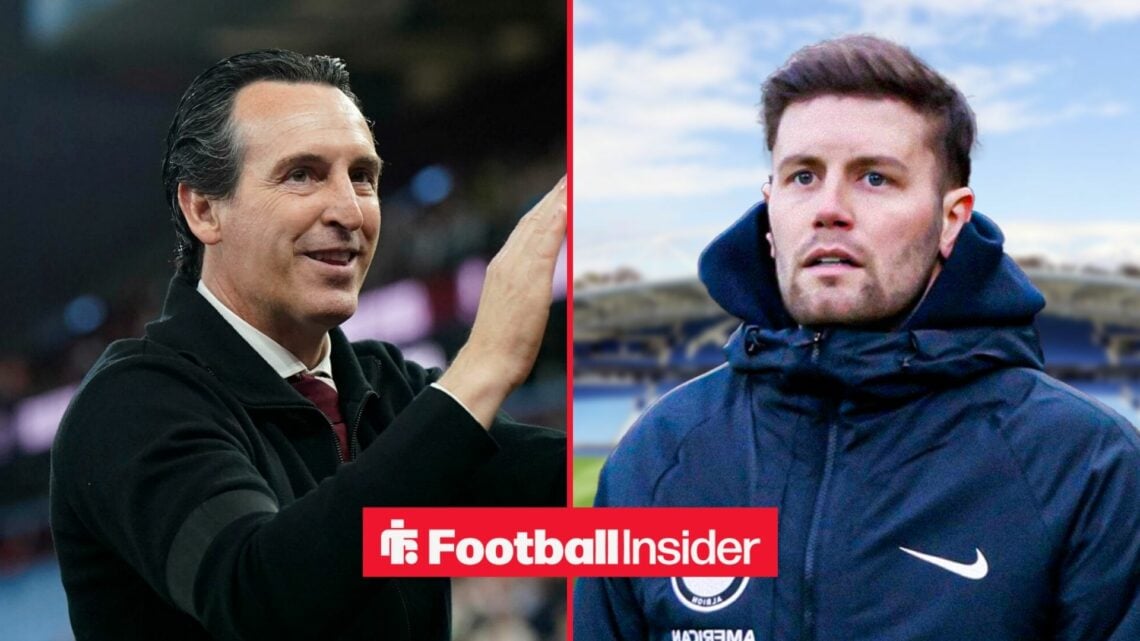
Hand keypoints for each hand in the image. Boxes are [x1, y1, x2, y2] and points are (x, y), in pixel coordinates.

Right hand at [438, 176, 566, 427]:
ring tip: (573, 176)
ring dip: (557, 199)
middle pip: (533, 219)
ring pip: (539, 224)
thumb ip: (522, 289)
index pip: (527, 228)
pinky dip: (556, 221)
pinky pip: (544, 243)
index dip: (544, 207)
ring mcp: (516, 269)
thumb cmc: (500, 345)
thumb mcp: (515, 308)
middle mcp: (508, 261)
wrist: (486, 364)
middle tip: (571, 170)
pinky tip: (568, 204)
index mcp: (504, 267)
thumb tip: (533, 284)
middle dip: (553, 194)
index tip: (560, 188)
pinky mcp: (526, 280)